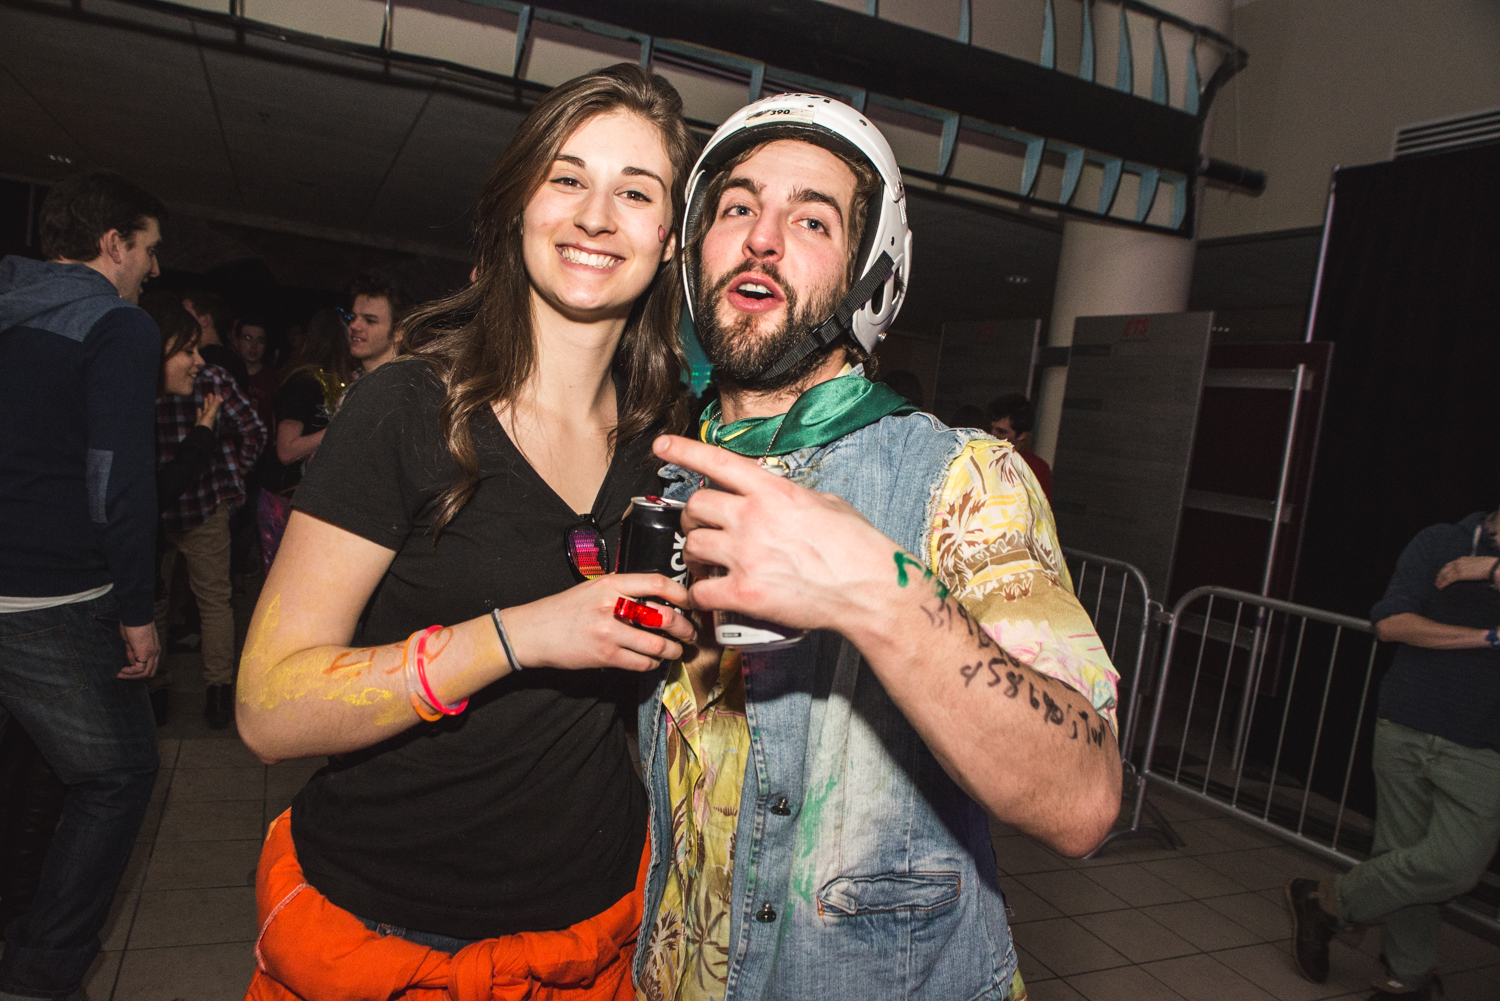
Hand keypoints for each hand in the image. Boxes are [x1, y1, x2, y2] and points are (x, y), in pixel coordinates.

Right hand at [118, 623, 159, 678]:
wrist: (136, 615)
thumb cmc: (132, 624)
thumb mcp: (132, 641)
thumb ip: (133, 652)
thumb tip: (131, 662)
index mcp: (154, 649)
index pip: (150, 666)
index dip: (139, 672)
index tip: (125, 671)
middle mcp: (155, 652)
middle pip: (150, 672)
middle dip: (135, 677)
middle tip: (122, 676)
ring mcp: (152, 653)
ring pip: (145, 673)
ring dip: (132, 676)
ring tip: (120, 674)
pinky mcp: (146, 652)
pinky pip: (140, 668)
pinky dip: (131, 672)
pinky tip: (122, 670)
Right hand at [196, 393, 221, 427]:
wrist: (200, 433)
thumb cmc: (206, 423)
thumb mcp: (211, 413)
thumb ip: (215, 406)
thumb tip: (220, 398)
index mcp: (213, 413)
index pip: (215, 405)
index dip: (215, 400)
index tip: (216, 394)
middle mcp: (209, 415)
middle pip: (210, 406)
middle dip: (210, 400)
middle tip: (210, 393)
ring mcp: (204, 418)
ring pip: (205, 409)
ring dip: (205, 404)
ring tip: (205, 398)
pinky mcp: (199, 421)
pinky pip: (200, 415)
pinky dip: (199, 411)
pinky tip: (198, 408)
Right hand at [504, 572, 695, 671]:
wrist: (532, 632)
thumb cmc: (564, 609)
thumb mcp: (593, 587)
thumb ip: (623, 588)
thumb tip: (658, 595)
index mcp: (611, 584)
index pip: (657, 583)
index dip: (681, 594)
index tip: (691, 602)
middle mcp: (611, 606)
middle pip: (664, 616)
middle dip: (685, 628)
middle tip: (690, 633)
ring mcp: (608, 632)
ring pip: (658, 645)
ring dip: (674, 651)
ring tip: (677, 651)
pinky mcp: (605, 656)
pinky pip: (641, 663)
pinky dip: (653, 664)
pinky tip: (652, 661)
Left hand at [653, 434, 890, 632]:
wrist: (869, 589)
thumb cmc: (856, 547)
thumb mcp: (827, 503)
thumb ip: (791, 497)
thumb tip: (778, 499)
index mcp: (773, 492)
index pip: (717, 462)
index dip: (684, 451)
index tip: (662, 446)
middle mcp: (753, 518)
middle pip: (695, 507)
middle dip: (693, 519)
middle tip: (701, 529)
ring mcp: (745, 555)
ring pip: (691, 546)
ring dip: (694, 555)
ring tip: (706, 563)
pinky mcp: (744, 592)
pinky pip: (701, 590)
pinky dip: (701, 593)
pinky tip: (711, 594)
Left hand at [1435, 556, 1498, 589]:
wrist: (1491, 566)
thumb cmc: (1487, 565)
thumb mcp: (1475, 563)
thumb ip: (1470, 565)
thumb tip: (1470, 570)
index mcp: (1461, 559)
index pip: (1449, 565)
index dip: (1444, 570)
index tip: (1441, 574)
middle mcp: (1458, 562)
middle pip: (1444, 569)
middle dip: (1439, 576)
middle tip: (1437, 581)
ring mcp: (1458, 568)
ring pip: (1444, 575)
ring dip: (1439, 581)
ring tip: (1437, 586)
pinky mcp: (1460, 574)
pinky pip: (1448, 580)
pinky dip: (1443, 584)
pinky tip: (1441, 587)